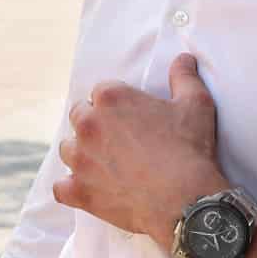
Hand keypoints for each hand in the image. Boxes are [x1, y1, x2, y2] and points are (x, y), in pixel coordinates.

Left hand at [55, 54, 227, 247]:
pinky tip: (88, 186)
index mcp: (111, 98)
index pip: (102, 90)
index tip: (131, 113)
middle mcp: (88, 125)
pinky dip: (72, 186)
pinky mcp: (79, 191)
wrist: (184, 199)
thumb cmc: (189, 148)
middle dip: (95, 122)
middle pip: (79, 115)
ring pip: (67, 148)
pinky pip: (61, 187)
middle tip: (120, 136)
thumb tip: (184, 58)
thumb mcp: (195, 103)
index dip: (117, 101)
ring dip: (81, 151)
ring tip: (104, 160)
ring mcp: (80, 160)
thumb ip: (185, 77)